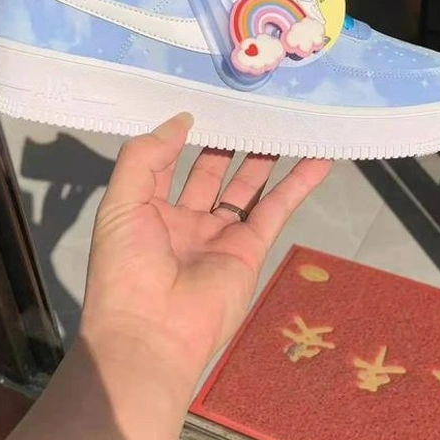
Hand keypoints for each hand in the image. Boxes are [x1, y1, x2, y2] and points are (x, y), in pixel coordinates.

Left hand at [81, 113, 330, 383]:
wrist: (150, 334)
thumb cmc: (125, 269)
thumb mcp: (121, 203)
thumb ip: (145, 157)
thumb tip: (181, 120)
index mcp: (147, 212)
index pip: (165, 165)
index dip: (180, 137)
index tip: (201, 105)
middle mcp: (184, 222)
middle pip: (210, 173)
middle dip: (226, 143)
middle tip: (247, 108)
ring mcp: (219, 237)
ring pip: (247, 188)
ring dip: (265, 158)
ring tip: (284, 123)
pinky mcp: (250, 250)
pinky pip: (276, 210)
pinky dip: (298, 184)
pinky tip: (318, 157)